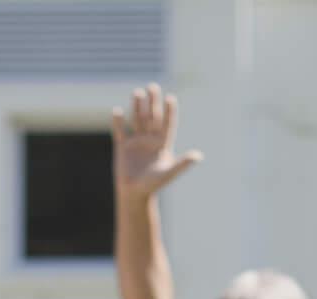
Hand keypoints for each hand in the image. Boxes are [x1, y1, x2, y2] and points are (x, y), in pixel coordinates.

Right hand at [110, 83, 202, 198]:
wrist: (134, 194)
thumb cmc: (153, 185)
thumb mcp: (169, 173)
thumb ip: (182, 164)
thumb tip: (198, 156)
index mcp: (163, 143)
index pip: (167, 123)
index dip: (169, 111)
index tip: (170, 98)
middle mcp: (150, 139)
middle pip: (152, 116)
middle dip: (153, 102)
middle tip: (153, 87)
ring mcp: (136, 141)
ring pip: (137, 119)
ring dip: (137, 106)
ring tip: (137, 93)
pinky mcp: (123, 146)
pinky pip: (120, 131)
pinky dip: (118, 122)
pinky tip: (117, 112)